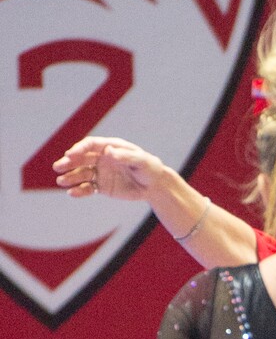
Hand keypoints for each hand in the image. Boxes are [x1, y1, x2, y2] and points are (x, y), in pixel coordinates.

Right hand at [53, 136, 168, 200]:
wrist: (154, 186)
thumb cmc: (149, 168)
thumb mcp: (140, 161)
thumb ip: (125, 156)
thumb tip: (108, 151)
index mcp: (110, 147)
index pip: (90, 145)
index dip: (79, 149)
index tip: (70, 155)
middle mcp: (102, 158)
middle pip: (81, 159)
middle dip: (69, 162)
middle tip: (58, 167)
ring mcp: (100, 172)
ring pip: (81, 174)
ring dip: (70, 177)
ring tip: (61, 181)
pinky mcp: (101, 186)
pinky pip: (88, 188)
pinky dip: (80, 190)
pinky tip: (72, 193)